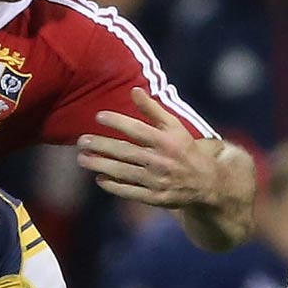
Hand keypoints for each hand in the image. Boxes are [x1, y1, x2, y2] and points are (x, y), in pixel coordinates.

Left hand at [77, 89, 218, 207]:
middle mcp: (160, 160)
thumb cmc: (184, 149)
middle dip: (102, 145)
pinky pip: (129, 192)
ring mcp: (156, 180)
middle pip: (126, 152)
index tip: (98, 116)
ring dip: (100, 165)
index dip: (117, 121)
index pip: (137, 129)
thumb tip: (134, 90)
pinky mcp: (154, 198)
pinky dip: (113, 186)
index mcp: (166, 141)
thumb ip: (153, 109)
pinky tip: (99, 178)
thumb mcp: (174, 127)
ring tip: (82, 158)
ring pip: (123, 172)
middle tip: (82, 141)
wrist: (205, 182)